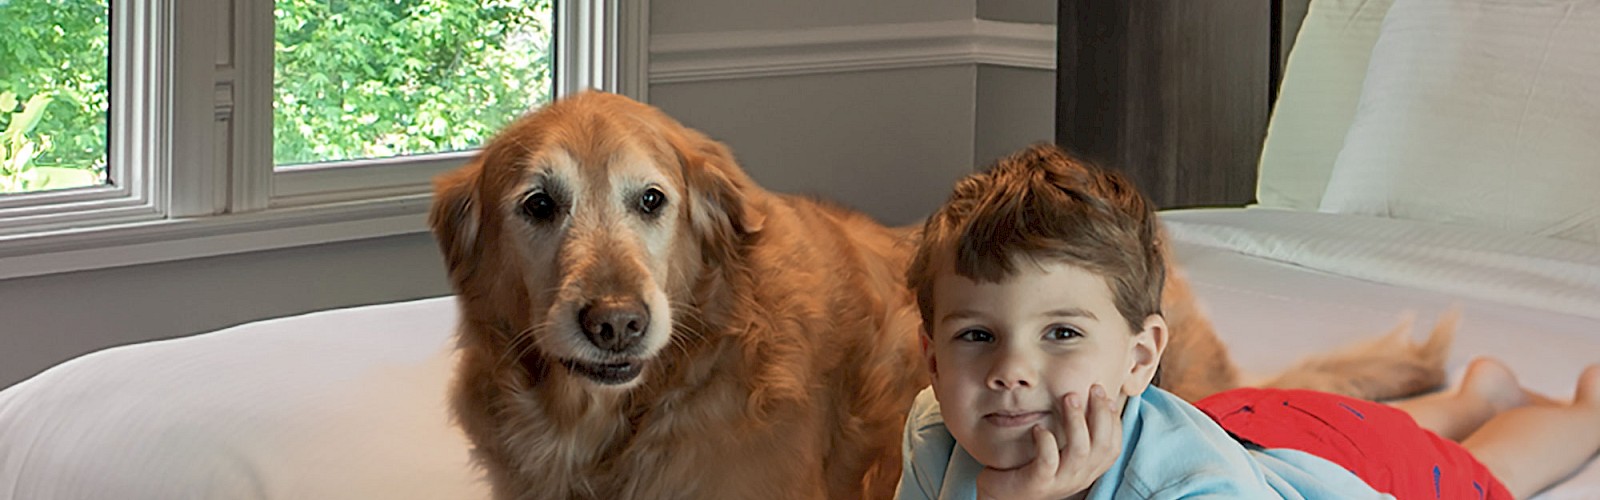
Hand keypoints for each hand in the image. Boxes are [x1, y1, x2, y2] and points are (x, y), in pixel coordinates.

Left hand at [975, 384, 1121, 499]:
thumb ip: (1074, 435)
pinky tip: (1038, 427)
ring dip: (1076, 421)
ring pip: (1080, 451)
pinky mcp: (1038, 483)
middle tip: (1092, 388)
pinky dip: (1046, 441)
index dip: (1114, 421)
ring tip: (1068, 398)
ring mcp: (1060, 482)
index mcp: (1088, 470)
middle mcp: (1079, 477)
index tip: (1106, 396)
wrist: (1003, 496)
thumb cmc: (1032, 467)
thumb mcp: (1059, 453)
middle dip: (1101, 413)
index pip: (1113, 447)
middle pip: (1102, 446)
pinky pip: (1048, 462)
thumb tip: (1087, 400)